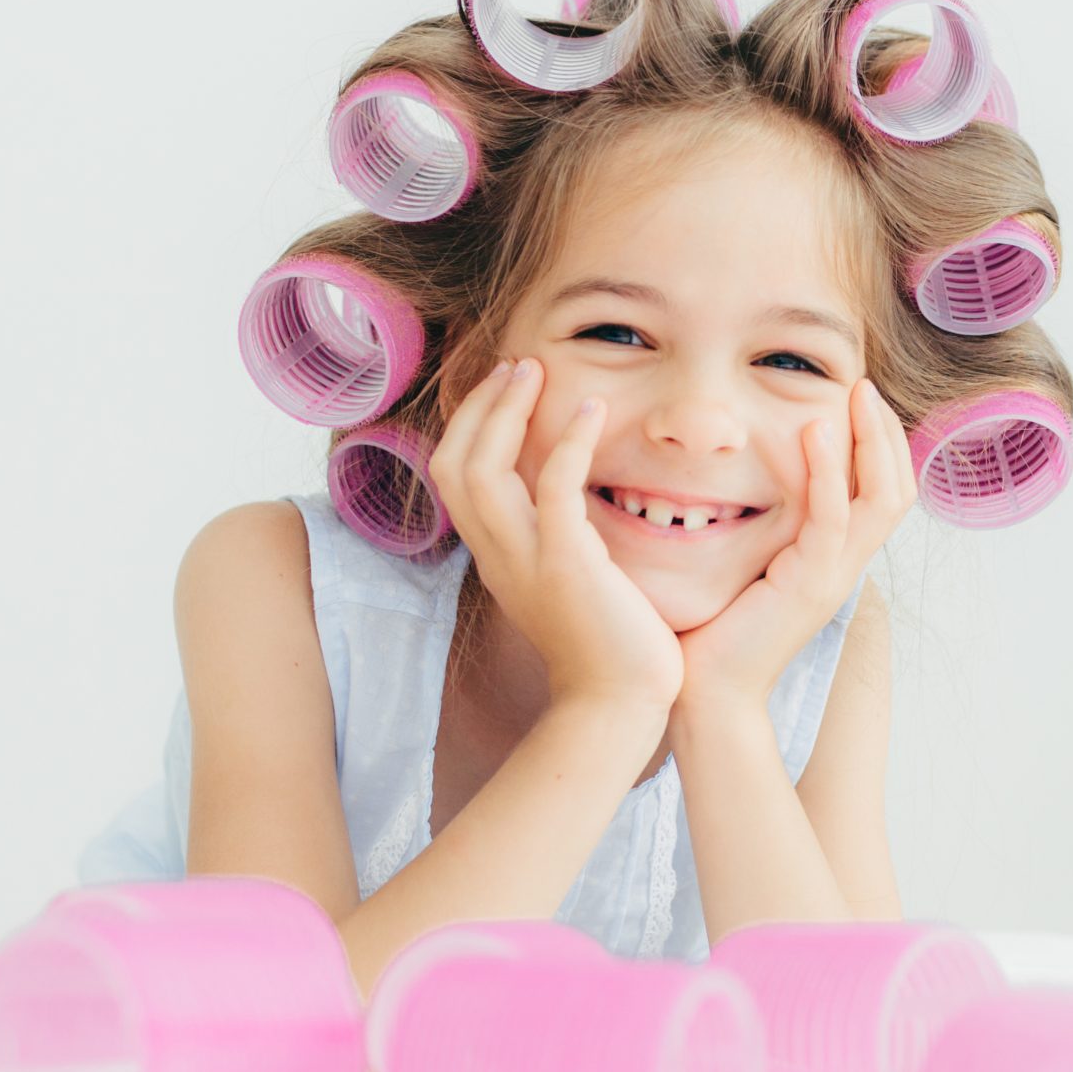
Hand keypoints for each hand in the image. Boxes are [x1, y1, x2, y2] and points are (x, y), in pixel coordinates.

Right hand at [427, 358, 682, 713]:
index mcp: (496, 559)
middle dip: (480, 406)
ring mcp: (527, 561)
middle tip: (516, 365)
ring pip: (484, 469)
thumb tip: (566, 504)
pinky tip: (593, 410)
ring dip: (507, 410)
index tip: (504, 387)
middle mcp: (498, 556)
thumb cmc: (607, 650)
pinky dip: (568, 441)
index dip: (470, 425)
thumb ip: (554, 544)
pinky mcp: (568, 565)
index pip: (454, 478)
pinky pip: (554, 487)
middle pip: (454, 464)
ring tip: (535, 370)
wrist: (618, 707)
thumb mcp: (564, 586)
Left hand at [676, 377, 915, 713]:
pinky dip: (827, 472)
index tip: (855, 398)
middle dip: (885, 432)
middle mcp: (844, 565)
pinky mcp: (809, 584)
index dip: (879, 444)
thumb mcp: (746, 564)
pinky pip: (832, 518)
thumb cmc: (714, 632)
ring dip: (870, 440)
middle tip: (863, 386)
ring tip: (855, 395)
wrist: (707, 695)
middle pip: (897, 488)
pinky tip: (814, 433)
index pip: (882, 492)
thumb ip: (759, 526)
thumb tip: (737, 480)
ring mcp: (833, 576)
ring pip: (881, 498)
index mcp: (834, 559)